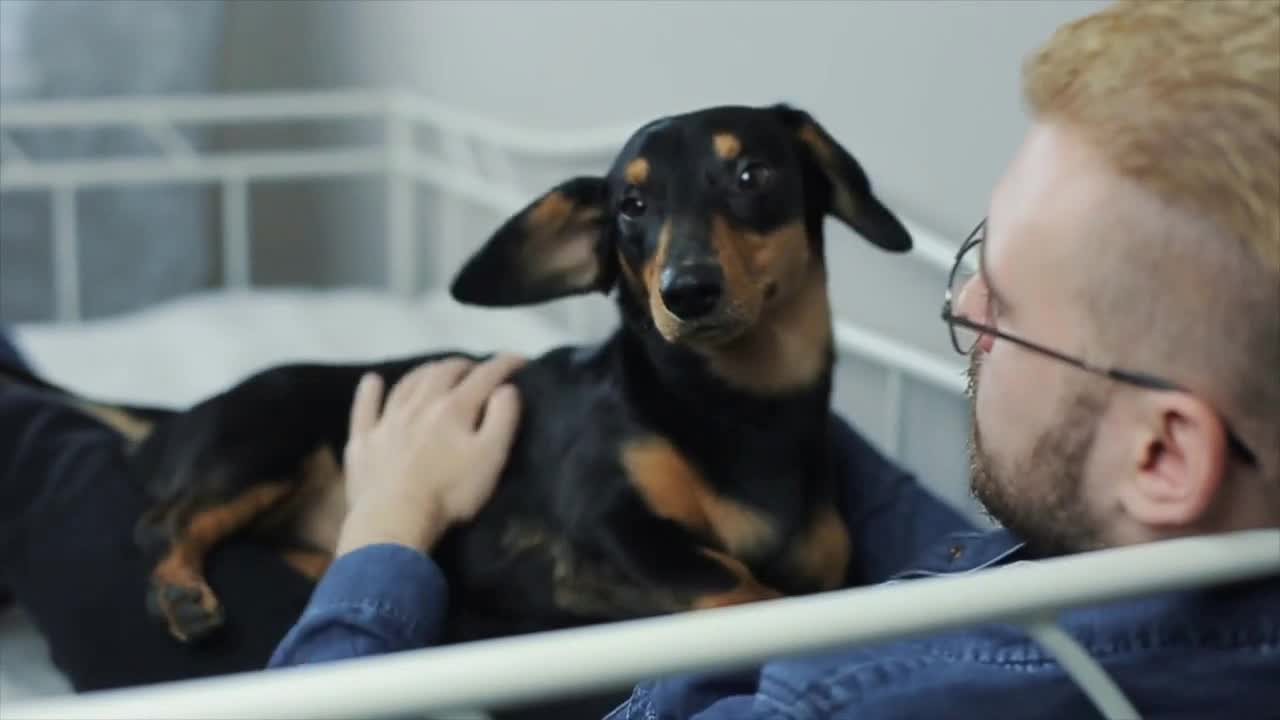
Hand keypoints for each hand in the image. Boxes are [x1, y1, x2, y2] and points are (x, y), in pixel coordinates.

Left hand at [334, 354, 524, 556]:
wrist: (394, 519)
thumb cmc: (450, 492)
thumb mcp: (491, 457)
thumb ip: (502, 418)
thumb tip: (506, 388)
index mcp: (454, 407)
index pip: (484, 376)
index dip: (504, 364)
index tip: (520, 360)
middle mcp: (420, 404)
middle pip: (443, 372)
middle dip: (464, 366)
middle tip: (476, 370)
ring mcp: (387, 420)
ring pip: (407, 384)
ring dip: (425, 372)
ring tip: (436, 371)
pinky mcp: (363, 440)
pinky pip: (365, 408)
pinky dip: (370, 392)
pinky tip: (372, 382)